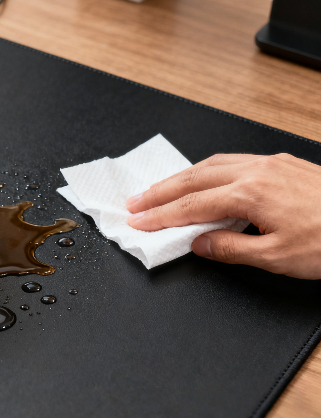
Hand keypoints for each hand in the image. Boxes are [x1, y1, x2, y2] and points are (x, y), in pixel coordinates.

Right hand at [125, 153, 320, 278]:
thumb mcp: (277, 257)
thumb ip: (231, 248)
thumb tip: (199, 243)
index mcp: (250, 194)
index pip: (191, 205)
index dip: (160, 215)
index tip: (138, 221)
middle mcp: (257, 171)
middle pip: (194, 177)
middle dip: (160, 190)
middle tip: (134, 201)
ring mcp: (271, 164)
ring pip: (212, 163)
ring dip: (181, 177)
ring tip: (160, 189)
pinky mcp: (284, 164)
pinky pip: (233, 160)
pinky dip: (207, 169)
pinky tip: (205, 177)